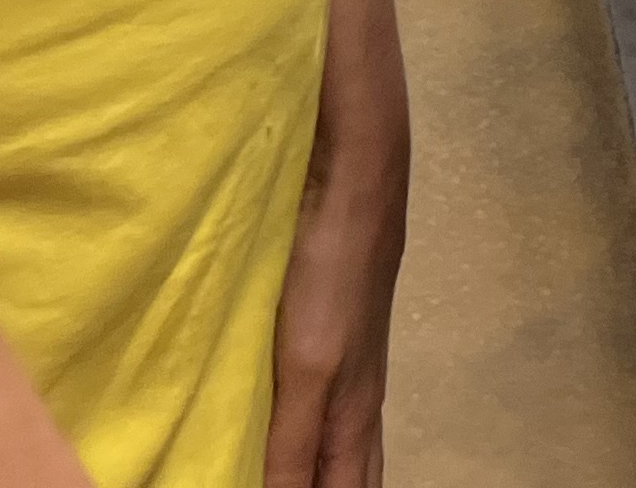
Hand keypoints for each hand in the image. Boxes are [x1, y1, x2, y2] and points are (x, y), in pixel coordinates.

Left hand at [262, 106, 406, 487]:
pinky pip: (322, 404)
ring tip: (286, 472)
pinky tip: (276, 419)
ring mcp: (350, 362)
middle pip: (357, 476)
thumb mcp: (309, 370)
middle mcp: (359, 399)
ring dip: (319, 470)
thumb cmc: (331, 276)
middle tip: (293, 487)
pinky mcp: (332, 330)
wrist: (354, 179)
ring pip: (342, 442)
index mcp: (354, 419)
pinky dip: (303, 432)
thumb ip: (294, 446)